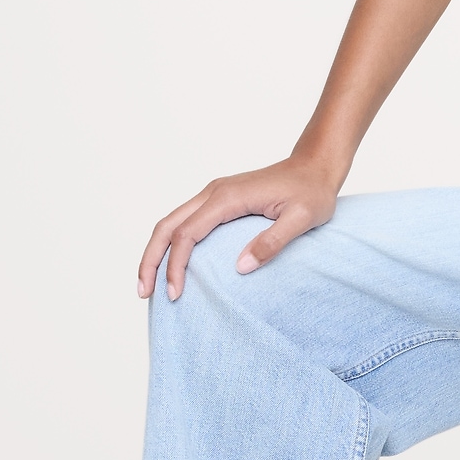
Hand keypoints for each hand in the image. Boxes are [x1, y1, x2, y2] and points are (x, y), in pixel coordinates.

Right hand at [138, 155, 344, 300]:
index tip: (175, 293)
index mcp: (228, 197)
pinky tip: (173, 264)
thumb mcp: (302, 218)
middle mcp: (214, 193)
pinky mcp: (220, 200)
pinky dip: (172, 243)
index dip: (176, 265)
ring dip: (156, 252)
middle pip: (167, 226)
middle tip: (144, 293)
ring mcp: (214, 195)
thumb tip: (241, 267)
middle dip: (151, 260)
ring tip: (150, 284)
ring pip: (171, 222)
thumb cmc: (312, 191)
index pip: (187, 234)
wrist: (316, 166)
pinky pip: (186, 222)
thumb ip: (272, 242)